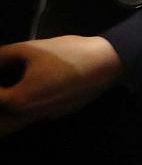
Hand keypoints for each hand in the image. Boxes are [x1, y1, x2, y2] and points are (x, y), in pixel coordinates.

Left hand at [0, 36, 123, 135]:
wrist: (108, 62)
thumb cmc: (68, 55)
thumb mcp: (31, 48)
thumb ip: (3, 55)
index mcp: (19, 100)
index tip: (0, 70)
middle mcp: (31, 115)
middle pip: (5, 116)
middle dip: (5, 95)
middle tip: (7, 81)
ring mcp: (48, 116)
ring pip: (21, 114)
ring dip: (16, 101)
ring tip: (20, 82)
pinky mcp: (61, 113)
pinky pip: (38, 110)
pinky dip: (32, 101)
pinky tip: (41, 84)